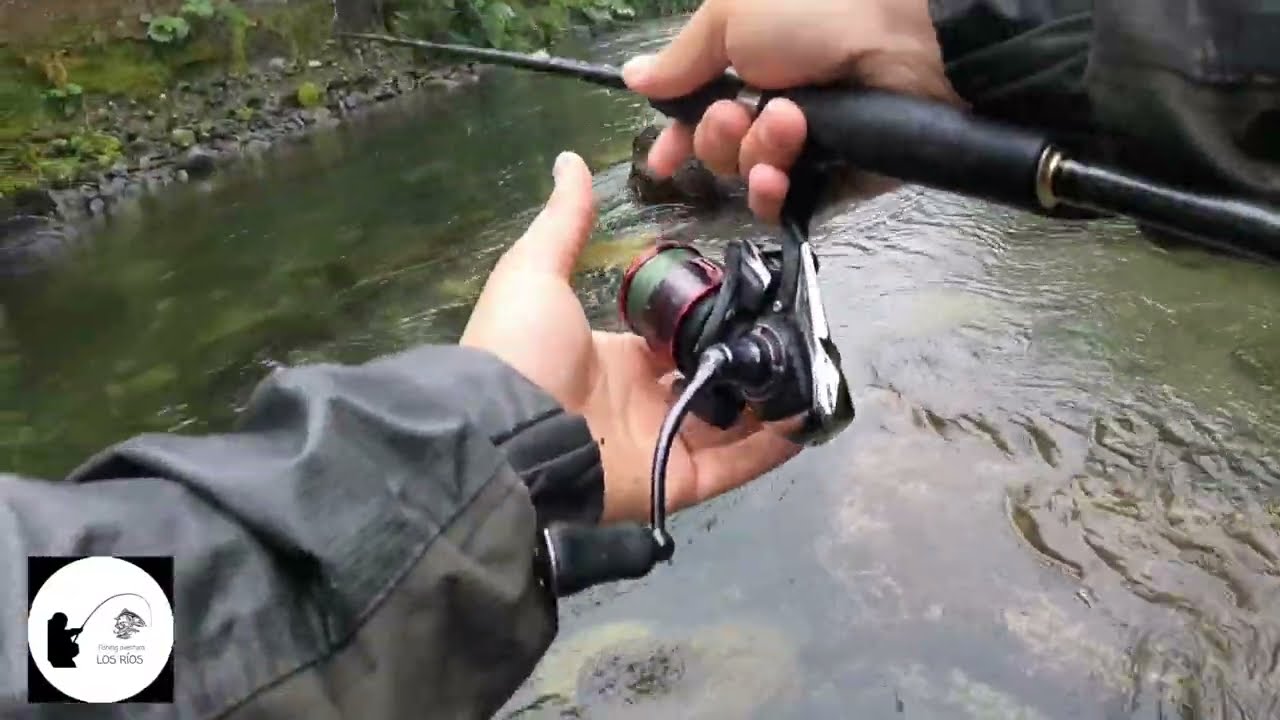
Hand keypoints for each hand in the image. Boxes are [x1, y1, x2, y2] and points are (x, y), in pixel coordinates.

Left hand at [461, 152, 798, 523]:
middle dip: (751, 362)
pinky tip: (807, 419)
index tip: (756, 294)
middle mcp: (642, 403)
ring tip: (815, 373)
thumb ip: (564, 222)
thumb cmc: (520, 349)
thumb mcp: (536, 271)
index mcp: (614, 359)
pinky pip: (734, 467)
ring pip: (732, 427)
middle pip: (709, 384)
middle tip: (798, 333)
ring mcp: (660, 446)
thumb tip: (570, 159)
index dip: (711, 321)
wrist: (501, 430)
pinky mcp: (674, 481)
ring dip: (772, 403)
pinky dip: (772, 448)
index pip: (674, 342)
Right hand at [621, 0, 960, 222]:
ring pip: (747, 176)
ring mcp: (807, 146)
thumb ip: (682, 57)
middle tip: (740, 112)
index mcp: (749, 62)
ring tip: (788, 125)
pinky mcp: (837, 179)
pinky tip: (783, 172)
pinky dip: (774, 192)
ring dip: (754, 153)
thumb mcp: (731, 14)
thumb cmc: (817, 8)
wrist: (906, 38)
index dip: (676, 137)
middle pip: (717, 149)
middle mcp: (775, 105)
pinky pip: (784, 204)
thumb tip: (634, 76)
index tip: (660, 158)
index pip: (699, 110)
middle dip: (718, 136)